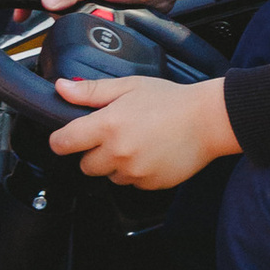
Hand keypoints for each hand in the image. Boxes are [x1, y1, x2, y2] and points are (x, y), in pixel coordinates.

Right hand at [39, 0, 202, 13]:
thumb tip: (47, 0)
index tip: (19, 15)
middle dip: (53, 9)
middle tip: (58, 18)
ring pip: (66, 8)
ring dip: (71, 16)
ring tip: (83, 17)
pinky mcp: (99, 1)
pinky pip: (82, 14)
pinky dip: (85, 20)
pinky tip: (92, 22)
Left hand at [50, 71, 235, 191]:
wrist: (208, 120)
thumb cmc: (171, 100)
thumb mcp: (129, 86)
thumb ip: (92, 91)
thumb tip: (61, 88)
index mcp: (108, 125)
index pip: (64, 143)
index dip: (62, 140)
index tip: (67, 137)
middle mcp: (118, 152)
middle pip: (85, 165)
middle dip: (93, 152)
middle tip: (115, 135)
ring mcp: (134, 171)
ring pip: (109, 176)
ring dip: (115, 164)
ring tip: (138, 143)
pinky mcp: (149, 184)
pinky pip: (131, 183)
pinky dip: (136, 172)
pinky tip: (151, 153)